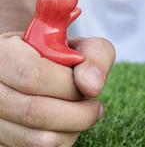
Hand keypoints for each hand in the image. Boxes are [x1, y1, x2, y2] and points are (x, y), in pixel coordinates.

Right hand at [0, 32, 114, 146]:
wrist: (40, 68)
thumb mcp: (82, 47)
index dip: (70, 87)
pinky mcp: (2, 140)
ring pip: (37, 139)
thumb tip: (91, 86)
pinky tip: (66, 124)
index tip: (91, 89)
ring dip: (72, 129)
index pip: (34, 76)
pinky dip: (61, 140)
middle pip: (34, 112)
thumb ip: (95, 57)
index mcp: (5, 54)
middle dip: (78, 114)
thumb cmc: (62, 57)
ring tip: (82, 113)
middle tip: (94, 106)